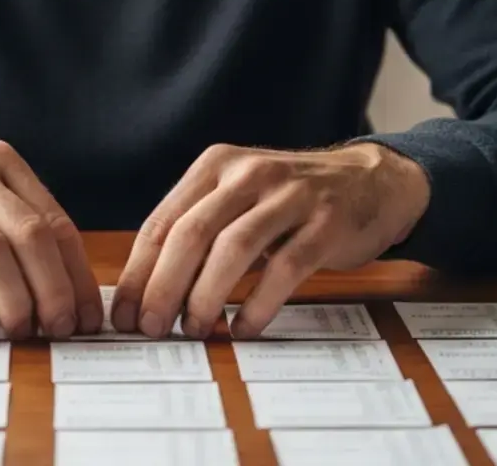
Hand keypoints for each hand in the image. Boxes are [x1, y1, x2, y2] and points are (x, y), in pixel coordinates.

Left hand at [111, 142, 429, 339]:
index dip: (138, 272)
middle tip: (152, 328)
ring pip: (233, 249)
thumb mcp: (239, 195)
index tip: (124, 314)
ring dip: (206, 297)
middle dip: (163, 287)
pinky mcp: (326, 223)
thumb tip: (146, 290)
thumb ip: (199, 228)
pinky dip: (258, 305)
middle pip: (191, 234)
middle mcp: (248, 174)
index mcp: (216, 165)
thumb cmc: (291, 200)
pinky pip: (284, 269)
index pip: (162, 222)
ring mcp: (290, 196)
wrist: (372, 181)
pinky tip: (243, 328)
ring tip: (194, 330)